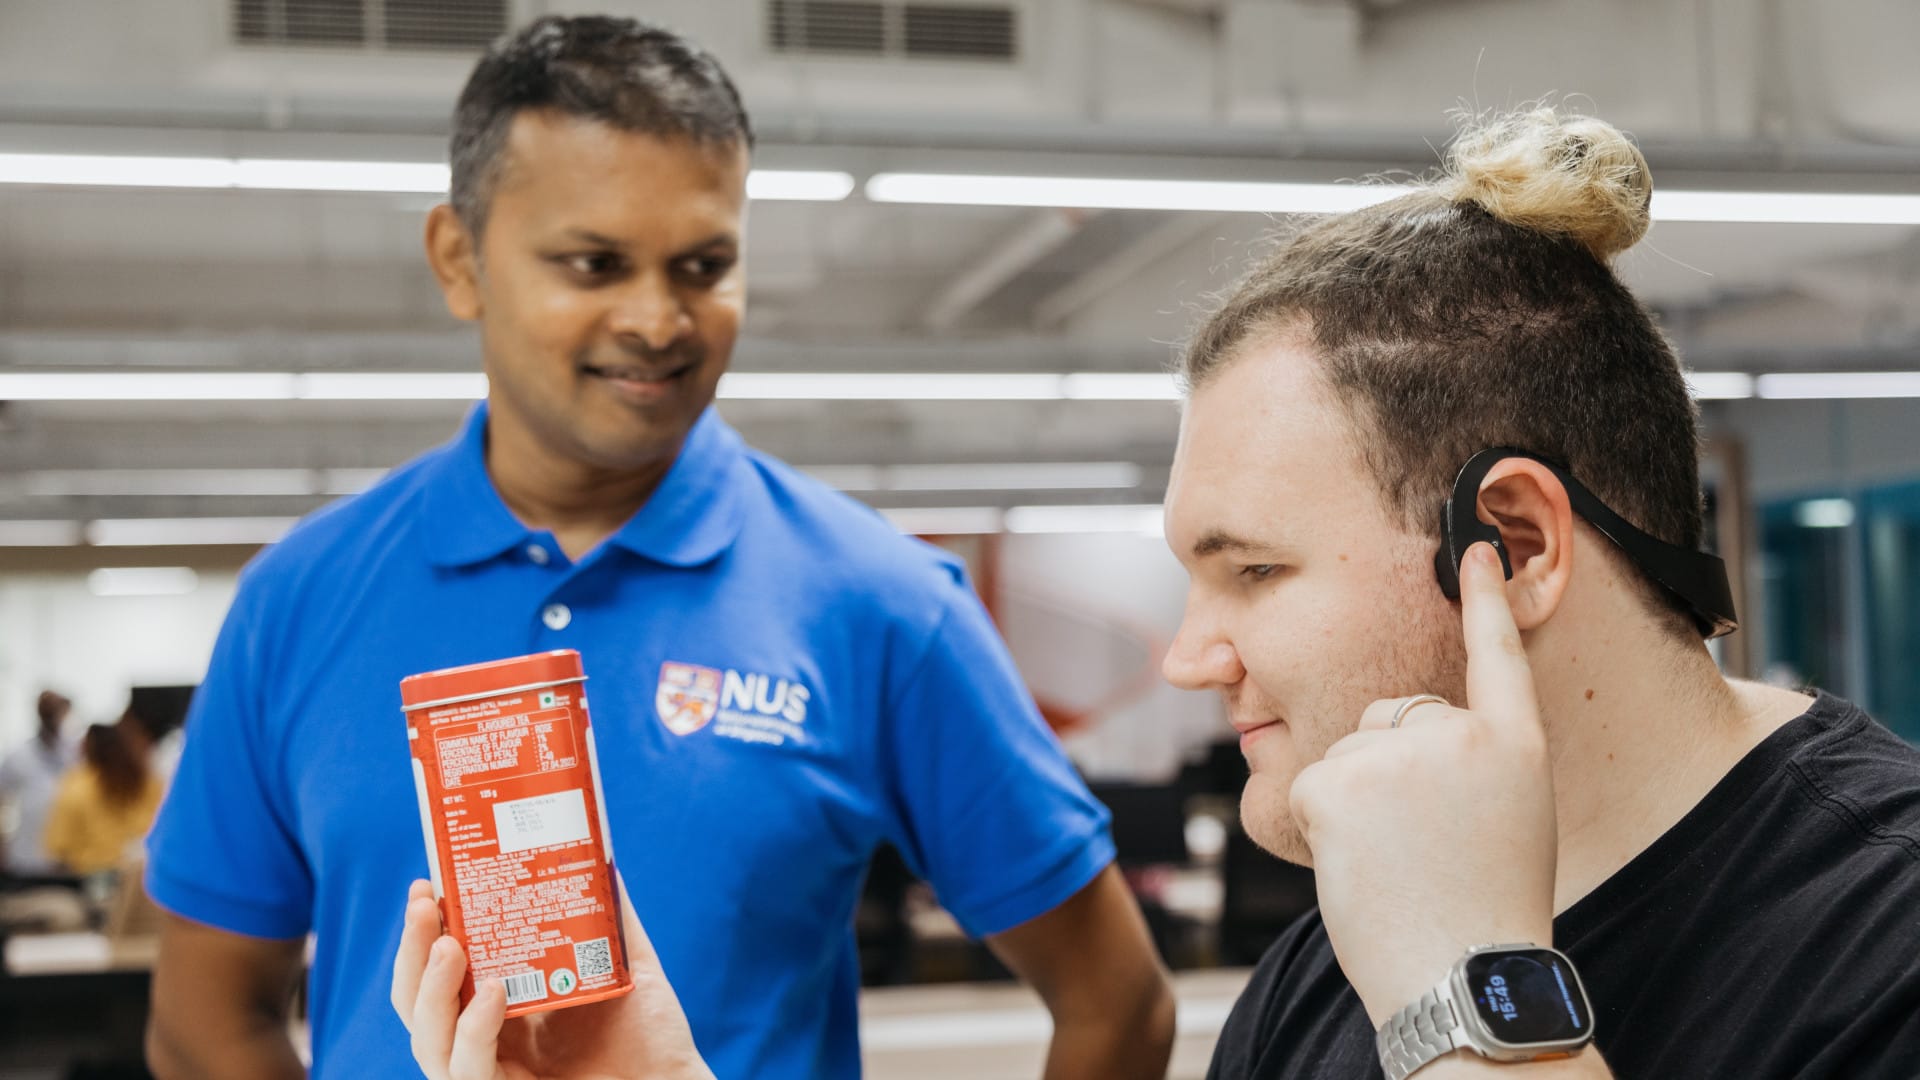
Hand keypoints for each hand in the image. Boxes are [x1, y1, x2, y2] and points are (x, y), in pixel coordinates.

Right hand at [391, 877, 713, 1079]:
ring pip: (430, 1040)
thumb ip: (606, 913)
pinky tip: (492, 993)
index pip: (440, 969)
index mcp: (501, 1005)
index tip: (428, 885)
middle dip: (412, 952)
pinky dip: (474, 1031)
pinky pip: (470, 1070)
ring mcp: (493, 1072)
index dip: (424, 932)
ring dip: (431, 990)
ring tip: (450, 946)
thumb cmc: (649, 1030)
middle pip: (418, 1002)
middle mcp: (486, 1039)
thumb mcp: (623, 962)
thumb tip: (597, 850)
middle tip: (425, 905)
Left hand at [1290, 541, 1557, 1023]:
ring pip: (1348, 751)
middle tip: (1419, 842)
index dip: (1488, 598)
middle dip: (1389, 766)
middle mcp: (1459, 734)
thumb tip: (1414, 731)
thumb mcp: (1511, 818)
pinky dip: (1324, 824)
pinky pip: (1313, 784)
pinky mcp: (1337, 779)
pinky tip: (1361, 865)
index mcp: (1516, 745)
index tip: (1473, 547)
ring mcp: (1397, 753)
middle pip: (1394, 714)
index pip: (1500, 654)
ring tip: (1397, 862)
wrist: (1462, 978)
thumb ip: (1473, 763)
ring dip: (1355, 800)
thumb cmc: (1484, 912)